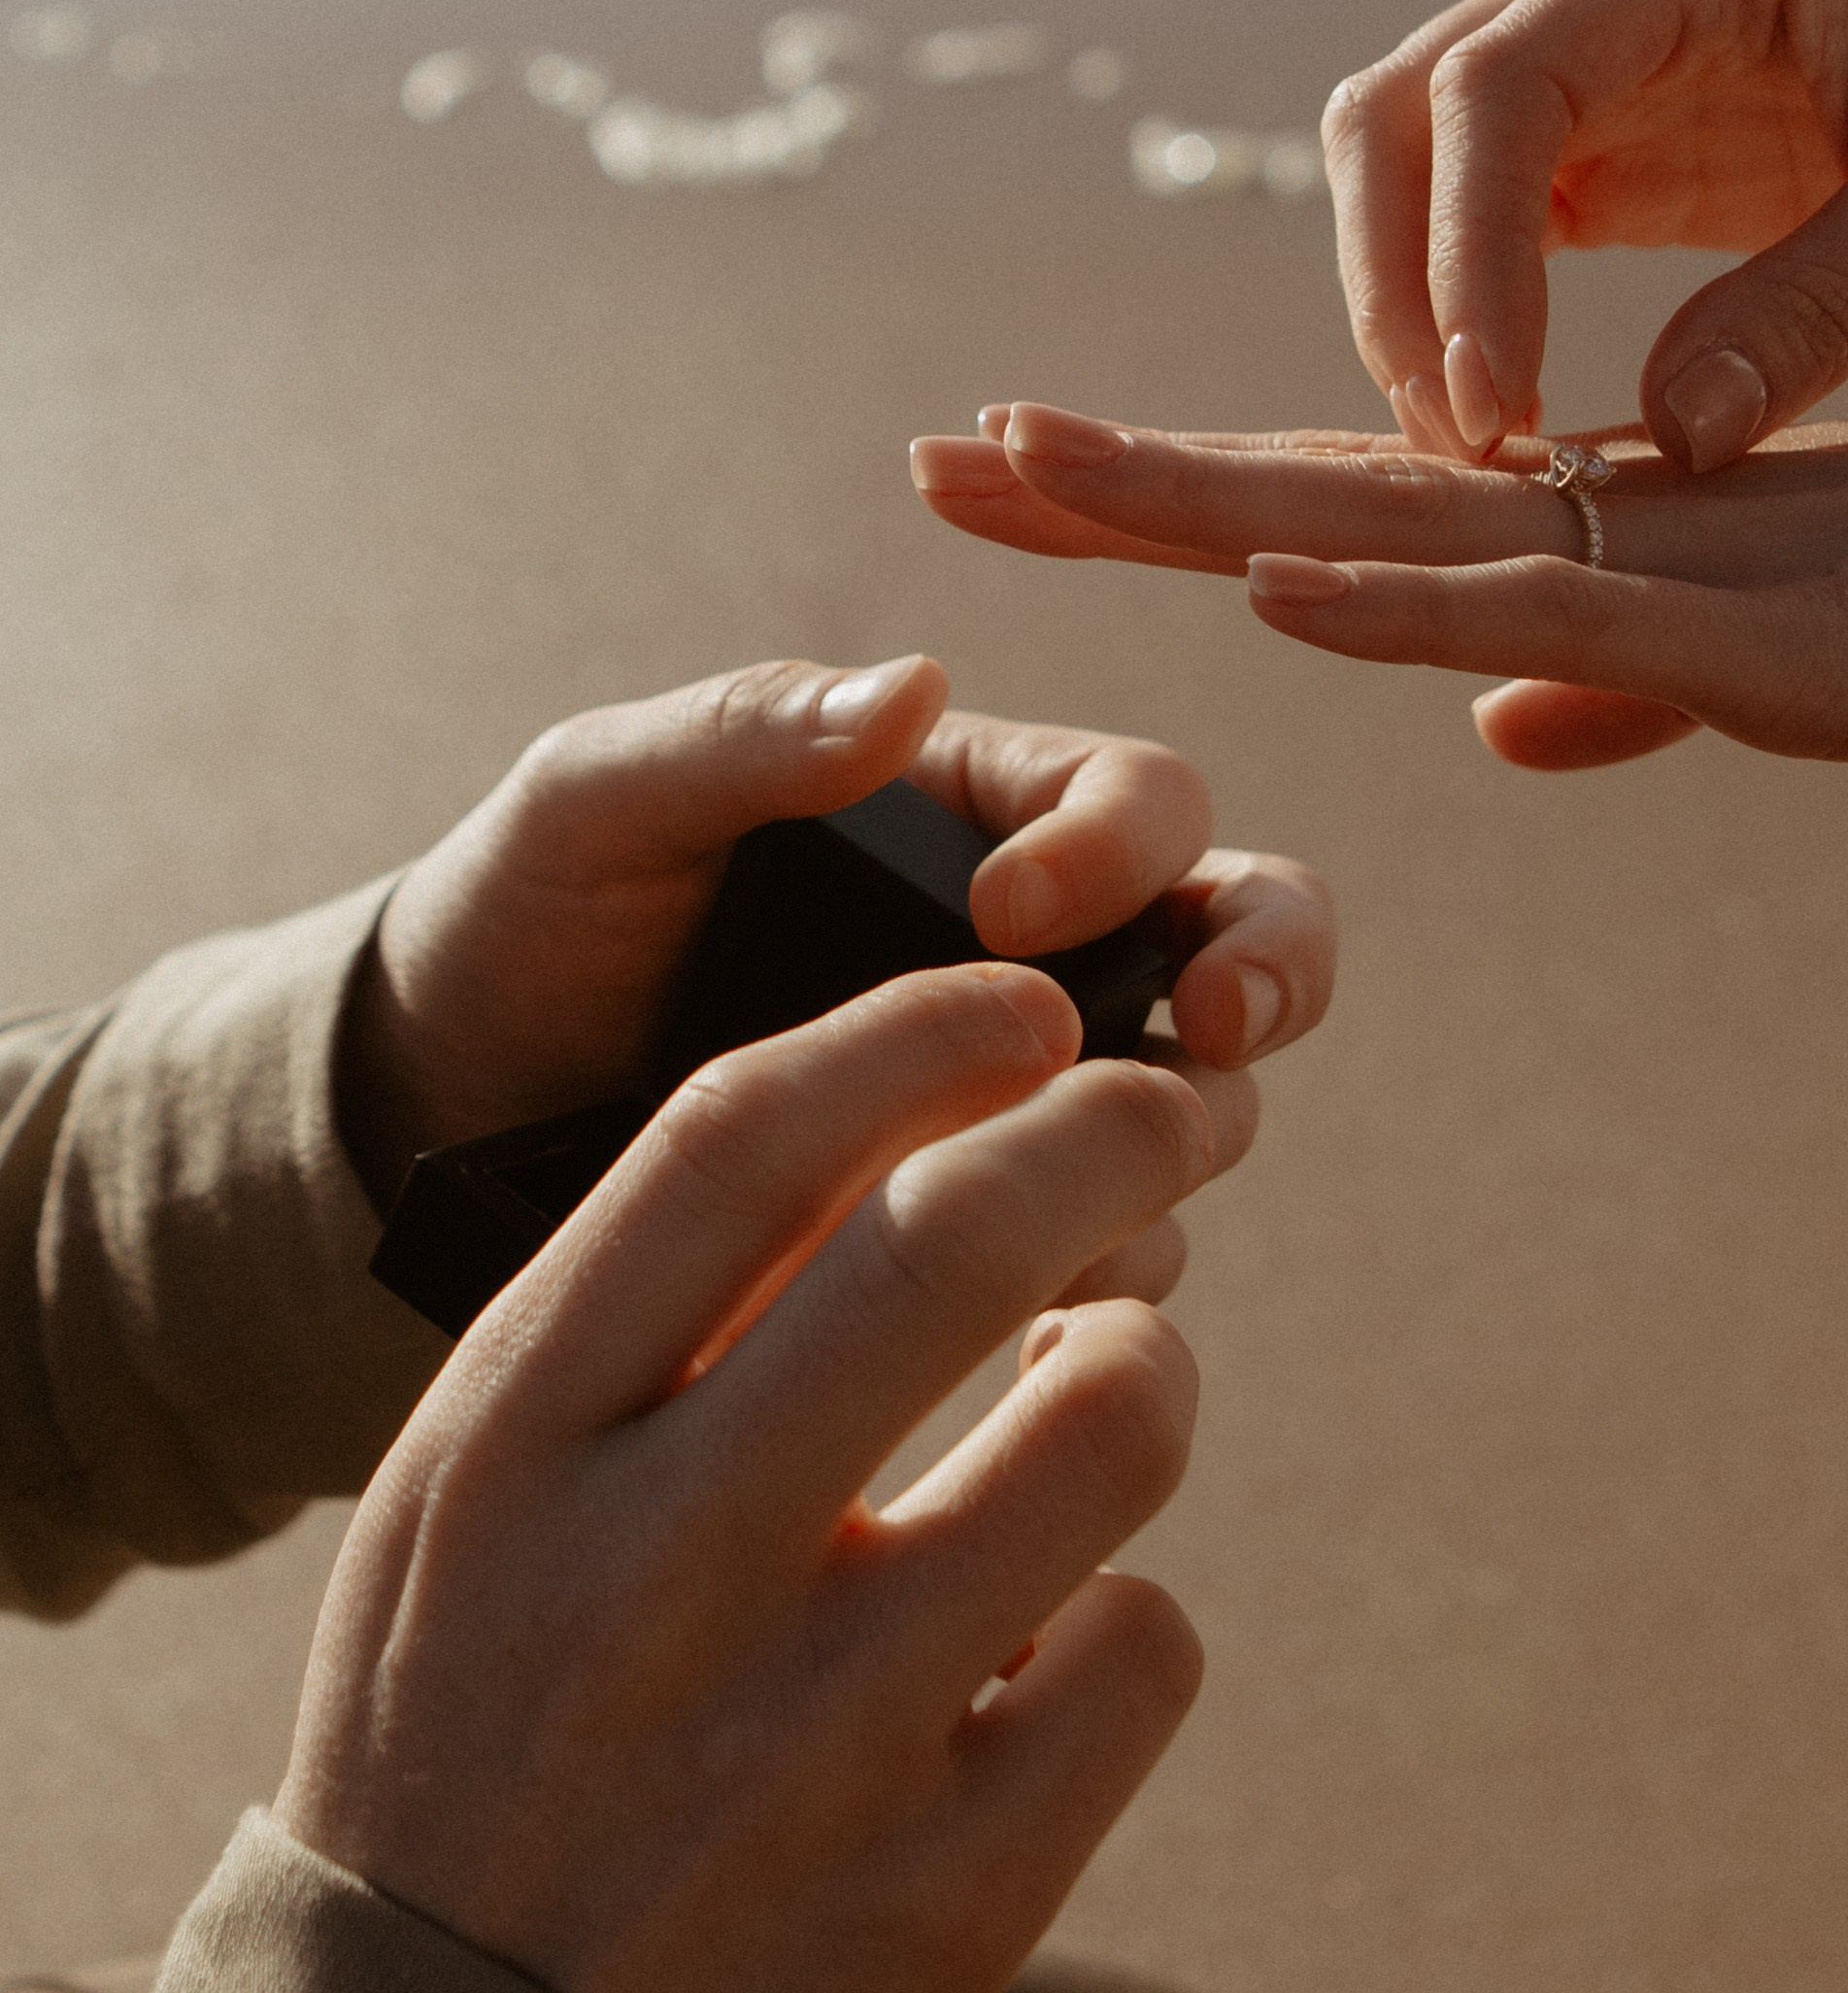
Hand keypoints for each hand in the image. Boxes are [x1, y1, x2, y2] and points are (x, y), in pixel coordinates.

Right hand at [281, 961, 1216, 1992]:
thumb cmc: (481, 1760)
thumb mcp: (470, 1529)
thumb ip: (628, 1334)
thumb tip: (894, 1130)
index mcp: (507, 1453)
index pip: (738, 1142)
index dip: (916, 1030)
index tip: (1024, 1002)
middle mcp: (652, 1575)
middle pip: (957, 1235)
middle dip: (1114, 1130)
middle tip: (1179, 1113)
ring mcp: (809, 1745)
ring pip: (1109, 1422)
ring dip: (1146, 1368)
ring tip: (1110, 1392)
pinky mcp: (948, 1899)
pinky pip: (1144, 1647)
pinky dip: (1126, 1622)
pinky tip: (1052, 1656)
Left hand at [334, 653, 1334, 1315]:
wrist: (436, 1129)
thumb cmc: (519, 923)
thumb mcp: (590, 803)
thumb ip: (740, 735)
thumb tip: (912, 688)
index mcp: (963, 810)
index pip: (1137, 799)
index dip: (1120, 844)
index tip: (1013, 914)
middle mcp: (1032, 949)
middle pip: (1238, 934)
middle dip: (1265, 969)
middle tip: (1211, 1031)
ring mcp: (1021, 1097)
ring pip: (1196, 1103)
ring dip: (1177, 1136)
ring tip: (1078, 1186)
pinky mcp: (990, 1237)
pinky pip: (1112, 1247)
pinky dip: (1099, 1267)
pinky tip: (1015, 1304)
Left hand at [910, 390, 1847, 772]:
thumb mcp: (1809, 670)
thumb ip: (1648, 686)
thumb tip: (1505, 722)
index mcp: (1624, 540)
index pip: (1366, 506)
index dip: (1198, 491)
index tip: (1041, 470)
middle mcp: (1626, 528)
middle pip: (1332, 491)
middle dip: (1129, 476)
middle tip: (944, 448)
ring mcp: (1699, 574)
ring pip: (1406, 523)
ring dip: (1207, 499)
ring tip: (1027, 460)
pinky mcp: (1788, 641)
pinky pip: (1575, 608)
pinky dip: (1416, 600)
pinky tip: (1276, 581)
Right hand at [1320, 0, 1847, 469]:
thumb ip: (1823, 313)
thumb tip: (1672, 439)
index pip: (1505, 80)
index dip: (1467, 253)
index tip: (1498, 410)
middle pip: (1408, 106)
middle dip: (1402, 284)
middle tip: (1463, 450)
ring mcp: (1602, 44)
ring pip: (1409, 154)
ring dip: (1407, 299)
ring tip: (1472, 445)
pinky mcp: (1607, 128)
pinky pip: (1471, 209)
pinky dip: (1456, 310)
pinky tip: (1501, 418)